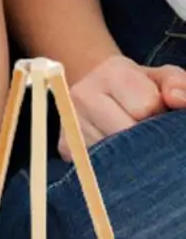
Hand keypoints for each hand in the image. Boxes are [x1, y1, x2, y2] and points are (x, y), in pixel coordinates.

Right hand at [59, 56, 185, 160]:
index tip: (152, 111)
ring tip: (126, 137)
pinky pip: (95, 165)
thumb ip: (178, 84)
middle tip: (142, 129)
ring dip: (125, 151)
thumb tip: (180, 101)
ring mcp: (69, 122)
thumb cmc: (135, 86)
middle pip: (124, 133)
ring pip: (110, 153)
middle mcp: (82, 95)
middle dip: (141, 136)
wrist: (93, 89)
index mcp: (110, 73)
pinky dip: (110, 162)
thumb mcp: (161, 77)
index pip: (144, 107)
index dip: (156, 114)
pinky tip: (113, 149)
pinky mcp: (64, 146)